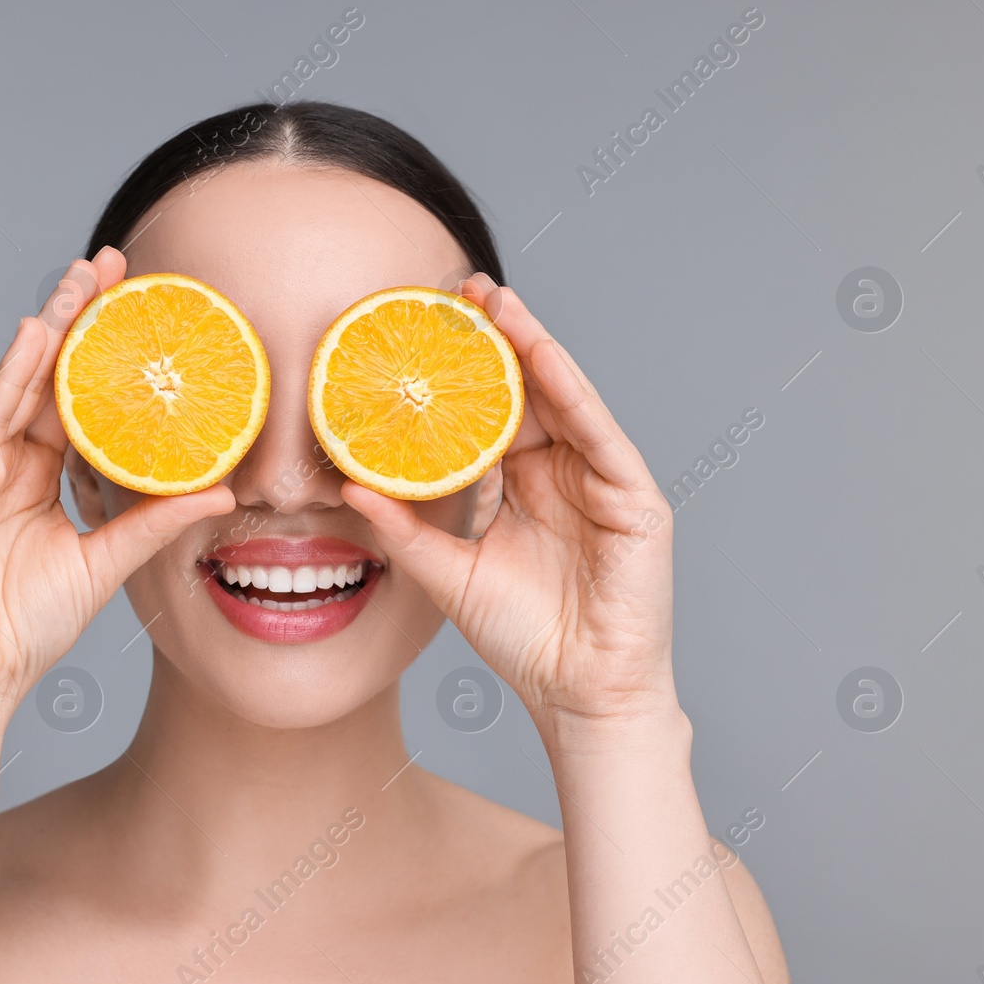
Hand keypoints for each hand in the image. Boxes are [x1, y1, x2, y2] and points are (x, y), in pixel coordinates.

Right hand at [0, 247, 234, 714]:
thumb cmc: (23, 629)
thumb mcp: (106, 563)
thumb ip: (153, 522)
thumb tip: (221, 491)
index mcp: (40, 478)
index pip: (77, 399)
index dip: (105, 353)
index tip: (141, 306)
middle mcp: (6, 463)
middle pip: (47, 376)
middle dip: (79, 317)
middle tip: (113, 264)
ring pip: (17, 384)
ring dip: (50, 327)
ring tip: (83, 278)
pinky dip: (10, 377)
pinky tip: (35, 335)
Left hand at [342, 274, 675, 727]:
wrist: (578, 695)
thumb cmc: (523, 637)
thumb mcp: (449, 574)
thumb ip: (404, 529)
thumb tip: (349, 487)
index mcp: (520, 485)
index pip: (489, 413)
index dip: (459, 371)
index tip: (422, 327)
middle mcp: (562, 472)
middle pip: (527, 391)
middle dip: (496, 338)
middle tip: (457, 288)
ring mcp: (601, 481)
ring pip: (565, 399)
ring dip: (533, 346)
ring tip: (497, 302)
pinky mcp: (635, 499)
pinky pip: (600, 435)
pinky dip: (573, 393)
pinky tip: (544, 356)